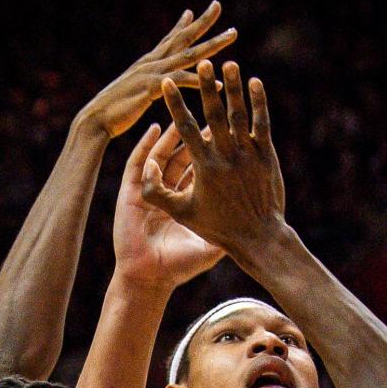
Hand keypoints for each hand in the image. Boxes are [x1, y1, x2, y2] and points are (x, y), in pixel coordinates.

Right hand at [76, 2, 235, 138]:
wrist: (95, 120)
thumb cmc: (114, 112)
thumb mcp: (133, 93)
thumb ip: (144, 85)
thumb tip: (151, 84)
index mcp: (148, 64)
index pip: (169, 39)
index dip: (183, 25)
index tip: (195, 12)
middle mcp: (151, 62)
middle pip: (183, 38)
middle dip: (203, 22)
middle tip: (218, 4)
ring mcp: (152, 72)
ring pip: (189, 54)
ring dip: (213, 44)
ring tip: (233, 34)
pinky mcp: (152, 87)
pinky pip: (180, 81)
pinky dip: (200, 81)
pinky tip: (219, 84)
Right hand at [113, 122, 222, 287]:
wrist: (150, 278)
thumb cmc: (180, 265)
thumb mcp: (209, 247)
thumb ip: (227, 233)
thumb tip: (255, 224)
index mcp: (190, 199)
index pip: (206, 166)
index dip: (216, 147)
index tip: (231, 128)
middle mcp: (171, 190)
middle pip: (188, 152)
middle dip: (198, 129)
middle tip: (211, 109)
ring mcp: (150, 189)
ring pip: (163, 153)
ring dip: (173, 130)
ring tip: (182, 108)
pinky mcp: (131, 193)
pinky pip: (138, 163)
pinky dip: (147, 145)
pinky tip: (155, 130)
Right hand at [141, 60, 285, 258]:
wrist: (258, 239)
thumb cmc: (217, 228)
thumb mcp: (182, 214)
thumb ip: (158, 193)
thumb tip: (144, 166)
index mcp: (204, 168)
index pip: (185, 130)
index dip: (176, 105)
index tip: (167, 83)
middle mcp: (226, 158)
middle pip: (214, 115)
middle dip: (206, 87)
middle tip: (202, 62)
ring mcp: (249, 156)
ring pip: (239, 115)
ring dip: (234, 88)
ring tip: (230, 63)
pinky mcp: (267, 157)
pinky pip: (262, 124)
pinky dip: (259, 104)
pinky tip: (256, 84)